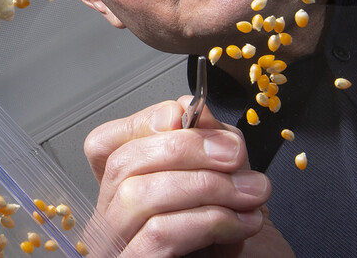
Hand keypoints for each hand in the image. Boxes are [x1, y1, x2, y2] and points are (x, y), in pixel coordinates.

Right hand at [83, 97, 294, 256]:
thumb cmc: (231, 245)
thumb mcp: (221, 185)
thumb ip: (206, 147)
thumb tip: (197, 112)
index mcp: (120, 195)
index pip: (105, 145)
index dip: (141, 122)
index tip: (186, 114)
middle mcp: (108, 220)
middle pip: (122, 164)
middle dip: (185, 149)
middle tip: (235, 154)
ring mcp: (115, 247)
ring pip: (137, 195)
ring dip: (205, 186)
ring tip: (251, 193)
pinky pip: (160, 233)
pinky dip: (207, 220)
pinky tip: (242, 223)